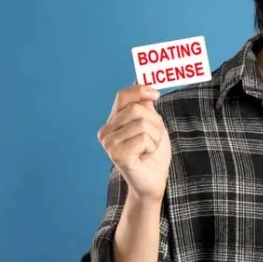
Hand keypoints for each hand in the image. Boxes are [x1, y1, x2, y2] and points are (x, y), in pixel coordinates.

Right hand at [97, 84, 170, 201]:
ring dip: (155, 136)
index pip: (123, 96)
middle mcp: (106, 131)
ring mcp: (109, 144)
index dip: (140, 91)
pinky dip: (152, 146)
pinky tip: (145, 156)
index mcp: (112, 121)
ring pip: (143, 124)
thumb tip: (140, 80)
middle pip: (137, 109)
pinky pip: (144, 138)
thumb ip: (145, 106)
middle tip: (154, 138)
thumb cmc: (152, 154)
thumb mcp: (152, 125)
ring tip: (149, 148)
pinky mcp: (117, 155)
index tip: (156, 95)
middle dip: (155, 122)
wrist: (154, 181)